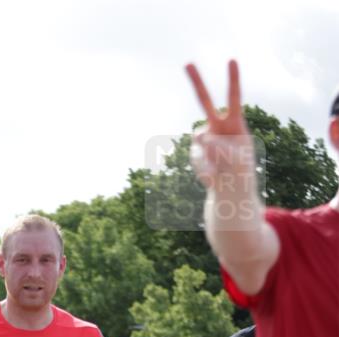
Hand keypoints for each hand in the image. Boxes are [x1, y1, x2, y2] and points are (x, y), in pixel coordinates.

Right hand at [185, 60, 254, 189]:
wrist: (230, 184)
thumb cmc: (240, 167)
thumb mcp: (237, 157)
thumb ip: (220, 144)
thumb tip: (201, 137)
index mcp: (234, 121)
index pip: (234, 97)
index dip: (233, 79)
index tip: (232, 60)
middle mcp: (217, 124)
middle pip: (204, 100)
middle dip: (196, 81)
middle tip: (188, 63)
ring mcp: (204, 137)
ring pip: (199, 137)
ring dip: (209, 151)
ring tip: (220, 166)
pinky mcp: (196, 151)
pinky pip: (198, 157)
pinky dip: (206, 168)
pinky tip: (213, 175)